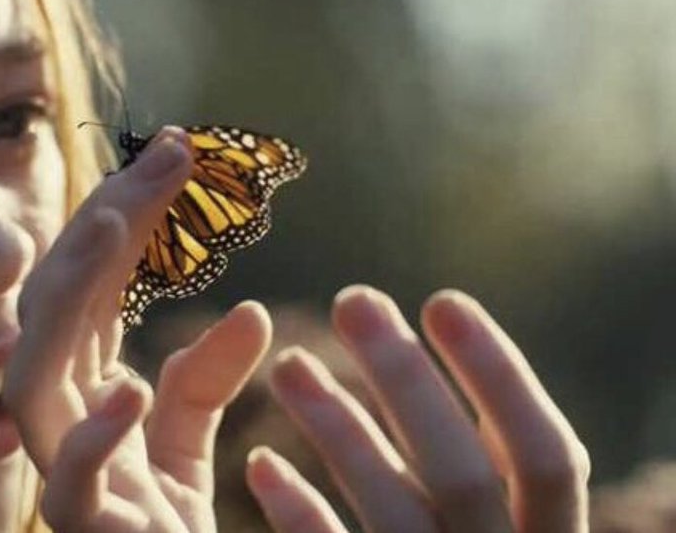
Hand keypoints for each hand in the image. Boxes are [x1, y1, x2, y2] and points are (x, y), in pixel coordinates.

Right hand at [5, 126, 270, 531]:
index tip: (183, 154)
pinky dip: (92, 435)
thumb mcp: (187, 444)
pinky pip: (66, 481)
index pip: (95, 283)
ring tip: (121, 224)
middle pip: (59, 302)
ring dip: (72, 294)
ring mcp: (62, 468)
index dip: (130, 214)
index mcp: (82, 385)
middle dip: (106, 223)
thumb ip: (204, 380)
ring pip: (34, 370)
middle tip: (170, 160)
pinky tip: (130, 387)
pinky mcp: (83, 526)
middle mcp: (59, 415)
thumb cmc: (161, 528)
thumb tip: (252, 312)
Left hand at [245, 286, 590, 532]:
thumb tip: (422, 361)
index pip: (548, 460)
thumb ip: (477, 476)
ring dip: (340, 431)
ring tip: (289, 363)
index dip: (501, 377)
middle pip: (465, 475)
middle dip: (407, 382)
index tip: (442, 299)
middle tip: (353, 299)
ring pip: (393, 514)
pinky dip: (301, 514)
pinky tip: (261, 465)